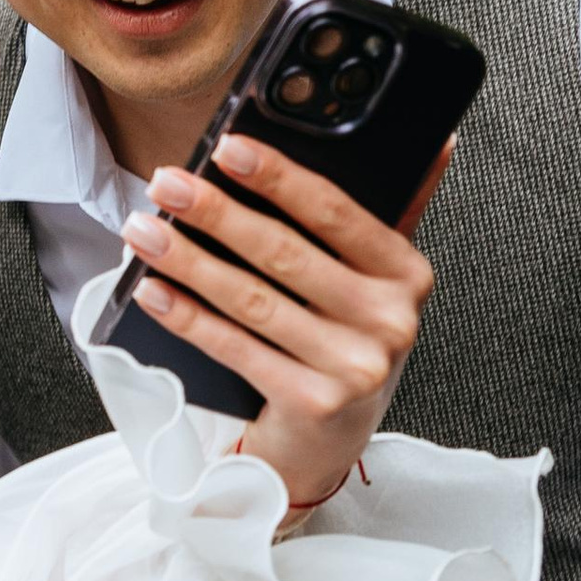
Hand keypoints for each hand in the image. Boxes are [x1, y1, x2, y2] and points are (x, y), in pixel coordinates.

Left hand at [119, 132, 439, 510]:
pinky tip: (154, 290)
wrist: (330, 440)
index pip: (335, 211)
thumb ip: (397, 209)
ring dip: (188, 260)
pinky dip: (188, 317)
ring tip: (143, 231)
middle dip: (216, 212)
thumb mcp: (375, 279)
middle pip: (285, 253)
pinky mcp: (314, 404)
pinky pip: (236, 349)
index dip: (277, 176)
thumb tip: (436, 140)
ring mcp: (354, 367)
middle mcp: (389, 321)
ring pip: (253, 300)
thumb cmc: (345, 341)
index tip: (226, 147)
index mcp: (405, 274)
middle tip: (166, 184)